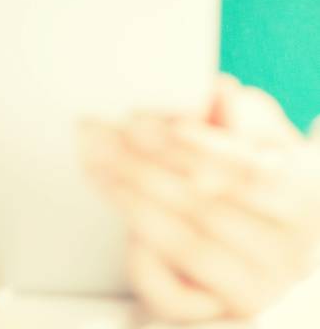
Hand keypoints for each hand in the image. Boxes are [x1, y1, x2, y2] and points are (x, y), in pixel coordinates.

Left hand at [81, 77, 319, 321]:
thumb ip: (238, 111)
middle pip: (208, 206)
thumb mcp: (254, 132)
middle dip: (144, 164)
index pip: (249, 171)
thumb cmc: (248, 174)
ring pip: (188, 244)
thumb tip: (220, 90)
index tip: (149, 122)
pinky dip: (140, 256)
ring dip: (132, 199)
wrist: (254, 239)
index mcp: (303, 194)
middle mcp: (289, 250)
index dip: (199, 146)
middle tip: (100, 133)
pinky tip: (121, 221)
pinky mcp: (221, 315)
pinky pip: (171, 291)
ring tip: (96, 162)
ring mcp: (258, 288)